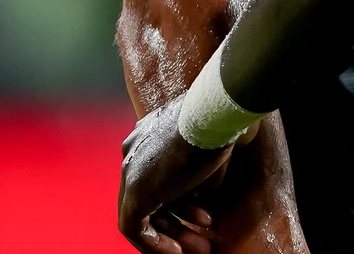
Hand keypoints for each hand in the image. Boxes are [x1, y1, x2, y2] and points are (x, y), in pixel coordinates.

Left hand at [119, 99, 233, 253]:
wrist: (217, 114)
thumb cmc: (222, 124)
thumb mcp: (210, 151)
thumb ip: (197, 175)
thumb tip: (195, 200)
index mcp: (149, 136)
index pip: (159, 179)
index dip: (181, 204)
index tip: (202, 218)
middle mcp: (134, 153)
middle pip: (150, 199)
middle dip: (176, 224)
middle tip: (201, 239)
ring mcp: (131, 171)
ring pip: (140, 215)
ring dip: (169, 237)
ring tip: (197, 248)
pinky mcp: (134, 191)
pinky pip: (134, 227)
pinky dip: (154, 244)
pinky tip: (178, 252)